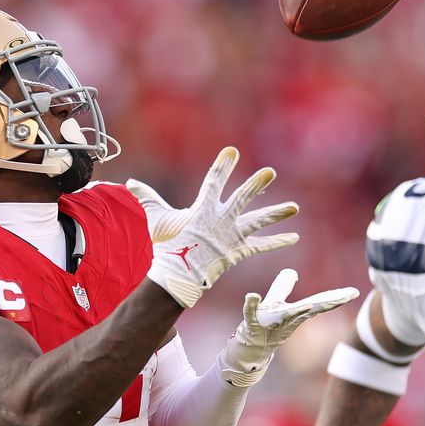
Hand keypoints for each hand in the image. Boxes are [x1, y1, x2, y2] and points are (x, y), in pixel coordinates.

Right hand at [127, 147, 298, 307]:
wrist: (178, 274)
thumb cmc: (166, 245)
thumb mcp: (156, 218)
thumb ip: (147, 197)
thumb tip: (130, 182)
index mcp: (203, 209)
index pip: (213, 182)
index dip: (222, 166)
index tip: (232, 151)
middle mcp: (221, 220)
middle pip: (242, 199)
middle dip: (256, 185)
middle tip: (270, 172)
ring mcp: (232, 236)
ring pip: (258, 222)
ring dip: (277, 213)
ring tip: (294, 207)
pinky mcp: (239, 251)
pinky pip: (261, 246)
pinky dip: (278, 242)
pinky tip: (294, 237)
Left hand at [218, 269, 358, 386]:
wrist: (246, 352)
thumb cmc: (262, 327)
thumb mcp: (273, 303)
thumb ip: (282, 287)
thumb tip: (292, 271)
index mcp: (294, 313)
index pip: (317, 303)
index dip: (336, 297)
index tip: (354, 292)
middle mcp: (285, 319)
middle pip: (310, 309)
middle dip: (328, 302)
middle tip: (348, 296)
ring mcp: (269, 323)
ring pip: (284, 314)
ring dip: (297, 310)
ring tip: (309, 304)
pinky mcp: (251, 327)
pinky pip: (250, 314)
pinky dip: (251, 305)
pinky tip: (251, 295)